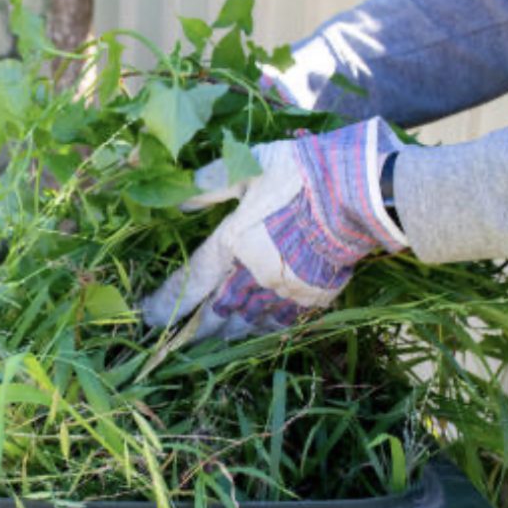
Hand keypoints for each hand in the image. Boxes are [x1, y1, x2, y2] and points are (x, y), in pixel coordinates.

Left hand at [141, 117, 407, 340]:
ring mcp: (284, 291)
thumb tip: (178, 197)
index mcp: (232, 243)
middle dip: (193, 329)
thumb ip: (212, 183)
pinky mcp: (313, 298)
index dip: (166, 303)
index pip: (190, 282)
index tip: (148, 319)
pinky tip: (252, 334)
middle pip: (214, 313)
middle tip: (174, 342)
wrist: (360, 195)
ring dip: (224, 335)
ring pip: (246, 325)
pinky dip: (261, 331)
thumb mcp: (252, 165)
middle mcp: (252, 276)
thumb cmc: (303, 175)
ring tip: (209, 340)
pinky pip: (279, 324)